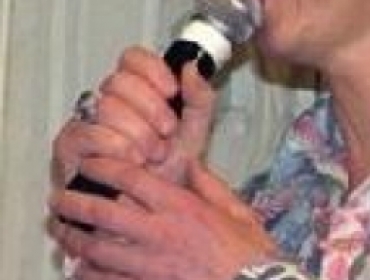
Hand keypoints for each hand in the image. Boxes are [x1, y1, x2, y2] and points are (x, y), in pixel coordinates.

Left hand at [49, 158, 279, 279]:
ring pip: (97, 250)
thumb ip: (210, 185)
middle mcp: (159, 232)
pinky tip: (78, 269)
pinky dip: (87, 274)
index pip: (131, 180)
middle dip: (74, 204)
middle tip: (57, 199)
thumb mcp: (237, 210)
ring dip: (73, 239)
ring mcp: (149, 264)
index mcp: (181, 206)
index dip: (104, 168)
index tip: (89, 163)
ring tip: (60, 231)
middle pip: (103, 214)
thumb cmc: (249, 252)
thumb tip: (190, 163)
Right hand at [51, 46, 216, 187]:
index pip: (132, 58)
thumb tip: (190, 66)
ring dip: (139, 133)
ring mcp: (86, 121)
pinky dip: (119, 147)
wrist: (152, 208)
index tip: (172, 91)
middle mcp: (108, 102)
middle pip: (119, 80)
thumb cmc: (168, 171)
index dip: (153, 71)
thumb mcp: (194, 131)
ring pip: (107, 106)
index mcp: (137, 92)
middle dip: (152, 109)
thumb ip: (199, 97)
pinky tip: (133, 160)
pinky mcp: (69, 146)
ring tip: (153, 153)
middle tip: (166, 132)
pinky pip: (90, 133)